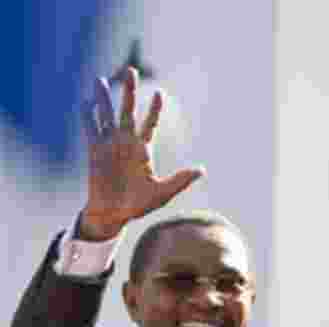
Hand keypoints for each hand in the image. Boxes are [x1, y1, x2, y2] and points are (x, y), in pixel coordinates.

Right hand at [80, 67, 203, 240]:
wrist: (114, 215)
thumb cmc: (138, 205)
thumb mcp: (163, 192)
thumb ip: (181, 180)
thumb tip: (202, 170)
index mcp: (142, 150)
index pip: (149, 123)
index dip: (154, 109)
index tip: (159, 93)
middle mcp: (125, 143)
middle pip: (127, 111)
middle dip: (128, 91)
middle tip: (130, 69)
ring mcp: (109, 146)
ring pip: (106, 116)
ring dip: (103, 98)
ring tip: (100, 79)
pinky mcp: (94, 152)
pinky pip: (91, 131)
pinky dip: (89, 117)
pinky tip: (87, 103)